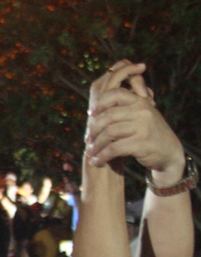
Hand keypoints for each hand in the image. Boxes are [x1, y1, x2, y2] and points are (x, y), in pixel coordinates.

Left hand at [85, 61, 183, 179]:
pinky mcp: (141, 143)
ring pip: (108, 133)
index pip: (116, 94)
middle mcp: (142, 111)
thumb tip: (92, 111)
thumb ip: (123, 109)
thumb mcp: (140, 116)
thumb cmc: (147, 133)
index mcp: (140, 101)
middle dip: (94, 130)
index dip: (100, 103)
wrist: (168, 152)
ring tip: (90, 153)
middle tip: (87, 140)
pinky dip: (102, 156)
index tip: (91, 114)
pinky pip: (113, 149)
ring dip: (96, 146)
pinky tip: (97, 161)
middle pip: (108, 116)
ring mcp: (142, 126)